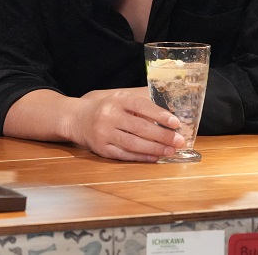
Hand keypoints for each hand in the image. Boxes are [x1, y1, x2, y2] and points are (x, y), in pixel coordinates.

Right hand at [70, 87, 184, 161]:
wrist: (78, 118)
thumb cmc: (106, 109)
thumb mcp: (119, 99)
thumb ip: (140, 105)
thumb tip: (169, 117)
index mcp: (116, 100)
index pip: (141, 106)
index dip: (159, 115)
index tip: (175, 122)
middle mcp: (109, 116)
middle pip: (139, 127)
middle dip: (162, 135)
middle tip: (179, 140)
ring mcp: (104, 133)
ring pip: (133, 143)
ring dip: (155, 148)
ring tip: (171, 150)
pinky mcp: (102, 148)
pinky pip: (125, 154)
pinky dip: (142, 156)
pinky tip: (155, 157)